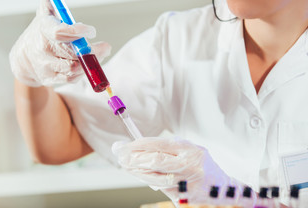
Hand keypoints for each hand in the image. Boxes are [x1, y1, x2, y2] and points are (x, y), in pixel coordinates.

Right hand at [9, 0, 110, 86]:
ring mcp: (46, 66)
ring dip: (89, 62)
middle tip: (104, 47)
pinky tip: (85, 64)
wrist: (24, 58)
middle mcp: (43, 49)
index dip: (77, 32)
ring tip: (96, 54)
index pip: (59, 32)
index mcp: (43, 29)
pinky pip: (72, 79)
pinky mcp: (50, 79)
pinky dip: (82, 72)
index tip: (91, 30)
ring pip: (74, 68)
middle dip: (91, 51)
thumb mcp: (45, 9)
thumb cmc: (42, 30)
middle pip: (71, 54)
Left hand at [112, 137, 249, 204]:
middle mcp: (189, 166)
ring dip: (136, 170)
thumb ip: (170, 147)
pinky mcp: (182, 196)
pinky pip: (159, 186)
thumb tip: (141, 146)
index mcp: (191, 150)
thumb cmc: (201, 164)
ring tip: (124, 163)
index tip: (126, 144)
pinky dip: (146, 179)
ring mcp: (185, 183)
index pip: (160, 145)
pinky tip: (137, 173)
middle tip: (120, 154)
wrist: (221, 188)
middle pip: (156, 161)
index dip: (140, 144)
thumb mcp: (191, 149)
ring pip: (154, 176)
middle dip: (134, 157)